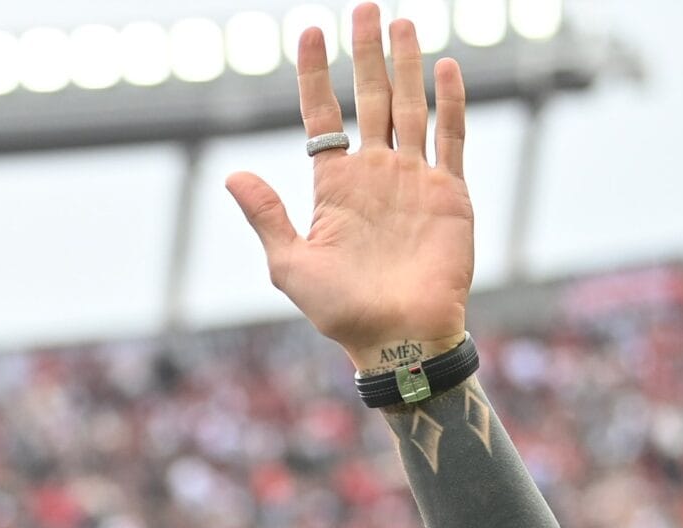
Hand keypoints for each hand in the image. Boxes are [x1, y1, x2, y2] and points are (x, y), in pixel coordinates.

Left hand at [225, 5, 471, 370]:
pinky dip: (448, 103)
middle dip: (367, 52)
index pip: (323, 115)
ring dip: (406, 65)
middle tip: (365, 6)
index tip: (309, 30)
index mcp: (335, 186)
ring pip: (410, 107)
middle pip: (371, 98)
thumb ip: (267, 217)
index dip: (315, 73)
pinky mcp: (449, 194)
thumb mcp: (291, 265)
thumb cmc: (341, 313)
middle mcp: (375, 174)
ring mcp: (413, 180)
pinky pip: (450, 139)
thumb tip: (233, 174)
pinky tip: (444, 67)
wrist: (398, 339)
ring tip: (401, 22)